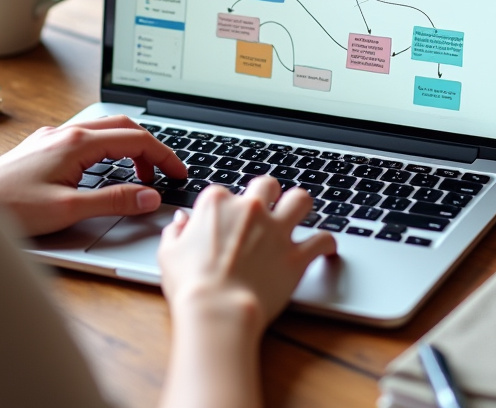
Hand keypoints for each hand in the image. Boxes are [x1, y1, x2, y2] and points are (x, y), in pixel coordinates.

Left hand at [0, 115, 185, 236]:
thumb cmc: (10, 207)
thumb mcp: (68, 209)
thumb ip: (113, 201)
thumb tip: (149, 197)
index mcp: (77, 143)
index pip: (136, 139)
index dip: (164, 156)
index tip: (178, 173)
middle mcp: (65, 133)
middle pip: (123, 126)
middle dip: (150, 147)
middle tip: (163, 173)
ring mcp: (52, 138)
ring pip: (104, 131)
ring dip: (128, 147)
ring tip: (139, 175)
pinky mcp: (42, 148)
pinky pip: (86, 140)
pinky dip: (108, 151)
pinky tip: (105, 171)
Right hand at [158, 177, 336, 337]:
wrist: (217, 311)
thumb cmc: (191, 285)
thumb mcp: (169, 254)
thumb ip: (176, 231)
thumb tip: (181, 221)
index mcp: (218, 204)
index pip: (223, 192)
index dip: (224, 207)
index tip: (224, 221)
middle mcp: (251, 209)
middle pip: (267, 185)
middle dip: (268, 192)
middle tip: (268, 205)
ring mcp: (276, 230)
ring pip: (301, 200)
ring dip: (300, 205)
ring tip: (299, 212)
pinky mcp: (295, 255)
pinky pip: (321, 239)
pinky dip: (326, 243)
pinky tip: (327, 247)